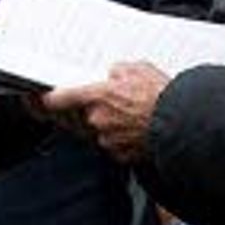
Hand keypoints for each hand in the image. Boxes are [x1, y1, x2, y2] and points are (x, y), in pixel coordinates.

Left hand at [41, 60, 169, 163]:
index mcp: (95, 96)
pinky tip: (134, 130)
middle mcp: (97, 120)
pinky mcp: (121, 154)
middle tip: (111, 106)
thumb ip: (117, 71)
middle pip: (78, 117)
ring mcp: (108, 139)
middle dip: (87, 111)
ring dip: (106, 126)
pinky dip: (120, 139)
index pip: (58, 99)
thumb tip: (113, 75)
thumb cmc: (163, 98)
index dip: (47, 100)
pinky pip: (112, 146)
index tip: (40, 101)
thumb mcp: (137, 70)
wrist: (184, 125)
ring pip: (96, 132)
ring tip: (129, 117)